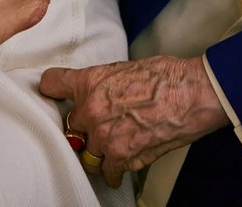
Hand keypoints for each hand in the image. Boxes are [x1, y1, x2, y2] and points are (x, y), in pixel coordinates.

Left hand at [40, 56, 228, 188]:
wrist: (189, 95)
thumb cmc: (165, 77)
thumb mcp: (125, 69)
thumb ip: (104, 84)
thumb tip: (100, 93)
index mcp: (90, 82)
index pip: (52, 83)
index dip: (51, 89)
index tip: (52, 94)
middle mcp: (91, 110)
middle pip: (71, 127)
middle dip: (84, 128)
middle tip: (100, 125)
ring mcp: (104, 137)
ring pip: (87, 153)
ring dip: (99, 151)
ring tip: (114, 144)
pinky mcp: (121, 157)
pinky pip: (107, 172)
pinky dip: (115, 169)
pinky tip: (124, 160)